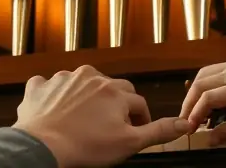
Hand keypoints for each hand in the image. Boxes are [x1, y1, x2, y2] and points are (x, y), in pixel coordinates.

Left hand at [14, 65, 191, 166]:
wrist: (41, 148)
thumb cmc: (84, 147)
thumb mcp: (128, 144)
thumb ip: (157, 131)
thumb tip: (184, 124)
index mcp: (114, 91)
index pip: (137, 102)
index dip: (138, 118)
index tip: (134, 130)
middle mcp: (91, 77)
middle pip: (112, 88)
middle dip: (115, 104)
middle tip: (110, 126)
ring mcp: (64, 79)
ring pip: (82, 83)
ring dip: (85, 96)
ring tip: (81, 120)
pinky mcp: (41, 86)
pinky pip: (50, 85)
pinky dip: (53, 94)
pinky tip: (54, 110)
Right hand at [180, 56, 225, 143]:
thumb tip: (210, 139)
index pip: (208, 98)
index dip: (194, 113)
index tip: (188, 128)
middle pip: (201, 82)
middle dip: (189, 102)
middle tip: (185, 120)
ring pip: (205, 72)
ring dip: (195, 90)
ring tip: (194, 109)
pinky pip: (216, 68)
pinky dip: (207, 82)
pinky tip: (209, 95)